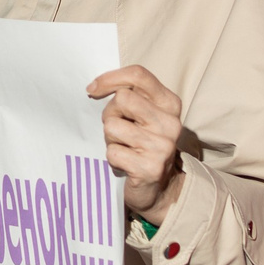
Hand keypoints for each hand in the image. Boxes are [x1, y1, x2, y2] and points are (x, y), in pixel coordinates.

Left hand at [88, 64, 185, 224]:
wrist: (160, 189)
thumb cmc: (143, 145)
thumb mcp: (144, 116)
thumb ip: (130, 97)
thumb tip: (94, 87)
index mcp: (170, 104)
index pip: (138, 75)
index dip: (111, 78)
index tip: (93, 89)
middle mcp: (170, 123)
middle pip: (122, 98)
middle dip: (110, 113)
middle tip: (117, 130)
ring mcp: (162, 146)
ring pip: (112, 126)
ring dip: (110, 139)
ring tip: (123, 148)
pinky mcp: (149, 168)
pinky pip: (112, 152)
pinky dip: (112, 159)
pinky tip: (124, 164)